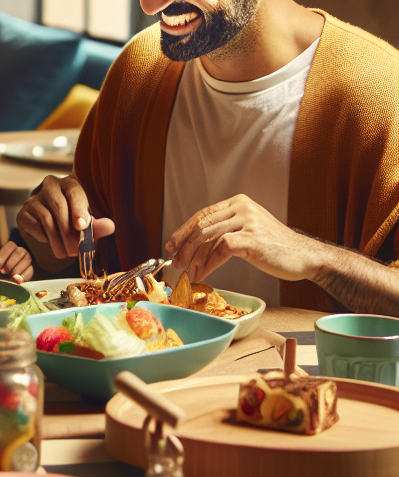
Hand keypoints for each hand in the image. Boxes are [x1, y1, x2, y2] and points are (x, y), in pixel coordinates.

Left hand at [0, 241, 33, 282]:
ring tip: (10, 277)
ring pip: (27, 260)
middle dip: (11, 262)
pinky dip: (24, 275)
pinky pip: (30, 270)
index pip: (11, 245)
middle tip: (4, 272)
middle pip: (20, 251)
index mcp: (6, 251)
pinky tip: (17, 281)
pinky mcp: (28, 272)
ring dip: (18, 269)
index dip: (5, 253)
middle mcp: (17, 254)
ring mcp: (24, 262)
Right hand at [16, 176, 114, 261]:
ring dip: (58, 240)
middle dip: (68, 232)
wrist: (52, 225)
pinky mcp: (23, 212)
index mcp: (70, 183)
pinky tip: (52, 242)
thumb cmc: (74, 219)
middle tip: (76, 250)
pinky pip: (34, 226)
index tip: (82, 226)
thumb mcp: (87, 222)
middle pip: (59, 206)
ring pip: (46, 218)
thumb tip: (110, 226)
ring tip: (67, 253)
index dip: (78, 209)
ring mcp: (34, 198)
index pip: (74, 192)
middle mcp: (51, 185)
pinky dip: (44, 237)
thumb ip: (97, 225)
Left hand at [168, 194, 319, 283]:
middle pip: (202, 225)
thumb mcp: (247, 230)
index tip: (171, 244)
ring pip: (209, 237)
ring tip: (188, 271)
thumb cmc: (275, 248)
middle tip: (175, 260)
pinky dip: (208, 264)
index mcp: (238, 203)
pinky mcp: (252, 239)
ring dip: (194, 257)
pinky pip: (221, 250)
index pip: (202, 215)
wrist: (305, 257)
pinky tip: (203, 273)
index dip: (183, 230)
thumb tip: (193, 244)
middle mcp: (242, 208)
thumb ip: (225, 230)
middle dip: (184, 245)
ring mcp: (248, 222)